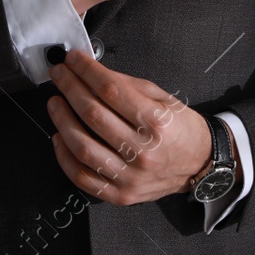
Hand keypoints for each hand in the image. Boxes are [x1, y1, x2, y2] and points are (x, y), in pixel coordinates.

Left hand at [45, 48, 210, 205]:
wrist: (199, 164)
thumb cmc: (180, 128)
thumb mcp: (162, 98)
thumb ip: (126, 85)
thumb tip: (91, 72)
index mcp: (158, 122)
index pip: (111, 91)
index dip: (86, 71)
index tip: (72, 60)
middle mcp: (144, 151)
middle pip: (93, 115)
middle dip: (69, 89)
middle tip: (58, 75)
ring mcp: (131, 176)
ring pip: (83, 147)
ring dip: (62, 120)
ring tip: (55, 103)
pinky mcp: (121, 194)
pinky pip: (83, 177)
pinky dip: (64, 156)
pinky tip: (59, 137)